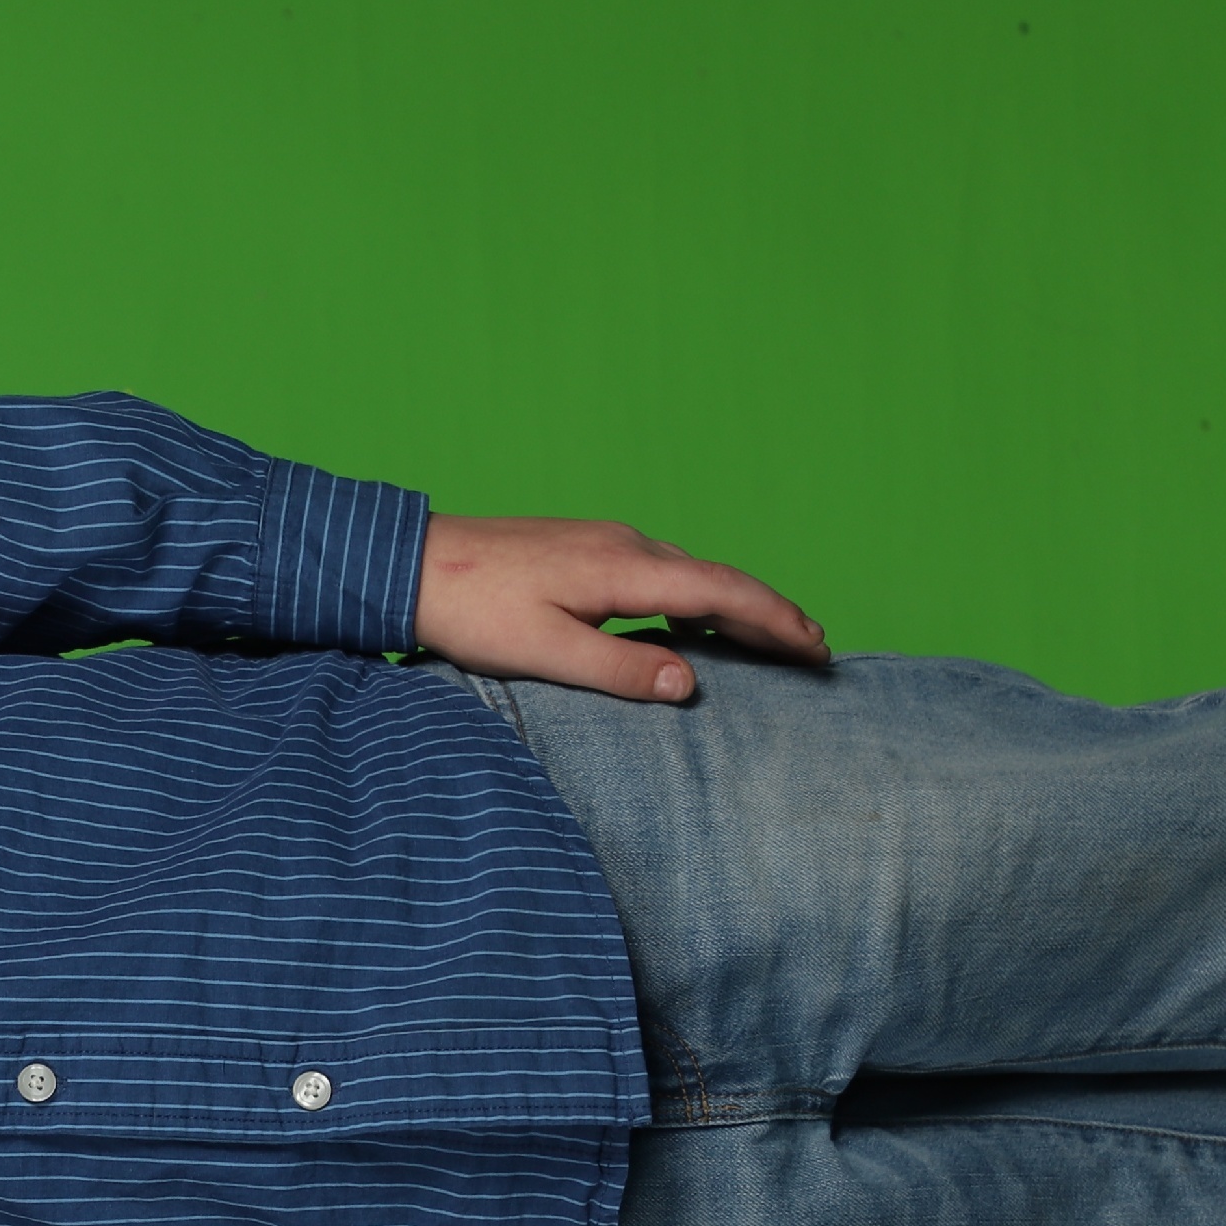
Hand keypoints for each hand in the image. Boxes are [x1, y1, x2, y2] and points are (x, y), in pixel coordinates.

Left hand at [410, 515, 825, 701]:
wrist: (410, 563)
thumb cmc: (471, 610)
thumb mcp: (544, 652)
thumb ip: (619, 670)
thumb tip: (690, 684)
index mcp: (622, 569)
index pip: (721, 592)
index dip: (774, 620)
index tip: (815, 645)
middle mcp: (624, 545)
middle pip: (717, 578)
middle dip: (769, 613)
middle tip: (815, 647)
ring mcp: (605, 542)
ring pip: (690, 573)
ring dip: (735, 605)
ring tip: (772, 638)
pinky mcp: (585, 549)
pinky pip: (661, 572)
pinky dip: (696, 598)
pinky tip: (696, 623)